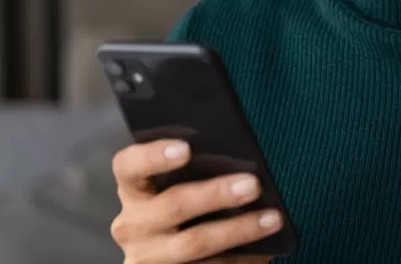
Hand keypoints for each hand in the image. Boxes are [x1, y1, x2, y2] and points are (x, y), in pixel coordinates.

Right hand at [110, 139, 282, 263]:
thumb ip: (196, 172)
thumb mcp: (178, 188)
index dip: (153, 155)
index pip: (128, 166)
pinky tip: (266, 248)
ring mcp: (147, 258)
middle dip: (216, 194)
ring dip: (237, 230)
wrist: (170, 260)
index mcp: (133, 191)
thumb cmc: (184, 208)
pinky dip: (240, 258)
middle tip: (253, 184)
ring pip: (193, 243)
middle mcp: (133, 225)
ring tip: (272, 218)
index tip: (186, 148)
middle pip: (173, 205)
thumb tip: (243, 157)